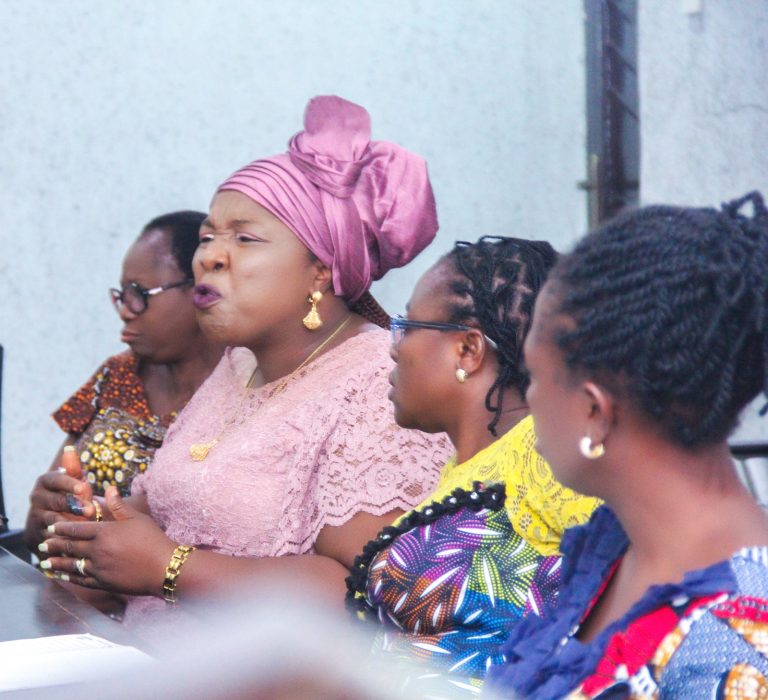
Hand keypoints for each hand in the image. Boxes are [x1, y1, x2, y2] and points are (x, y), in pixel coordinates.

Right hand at [24, 447, 97, 550]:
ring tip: (86, 524)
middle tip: (91, 510)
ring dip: (71, 521)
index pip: (56, 480)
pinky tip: (75, 537)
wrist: (49, 522)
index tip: (84, 488)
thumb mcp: (71, 481)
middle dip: (74, 505)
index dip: (69, 484)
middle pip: (56, 501)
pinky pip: (50, 534)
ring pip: (53, 518)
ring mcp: (36, 515)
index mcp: (46, 481)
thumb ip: (73, 468)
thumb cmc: (68, 496)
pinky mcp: (36, 532)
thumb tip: (70, 448)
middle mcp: (37, 497)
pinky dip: (63, 535)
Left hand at [39, 487, 175, 596]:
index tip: (52, 527)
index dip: (62, 528)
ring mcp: (98, 568)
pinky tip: (61, 576)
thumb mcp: (137, 518)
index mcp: (105, 532)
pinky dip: (68, 577)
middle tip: (42, 543)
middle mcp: (97, 550)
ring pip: (71, 564)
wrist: (164, 567)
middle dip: (54, 544)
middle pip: (70, 546)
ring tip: (45, 561)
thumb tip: (109, 488)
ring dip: (56, 562)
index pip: (76, 529)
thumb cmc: (153, 539)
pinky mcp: (102, 583)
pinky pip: (80, 579)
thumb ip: (119, 505)